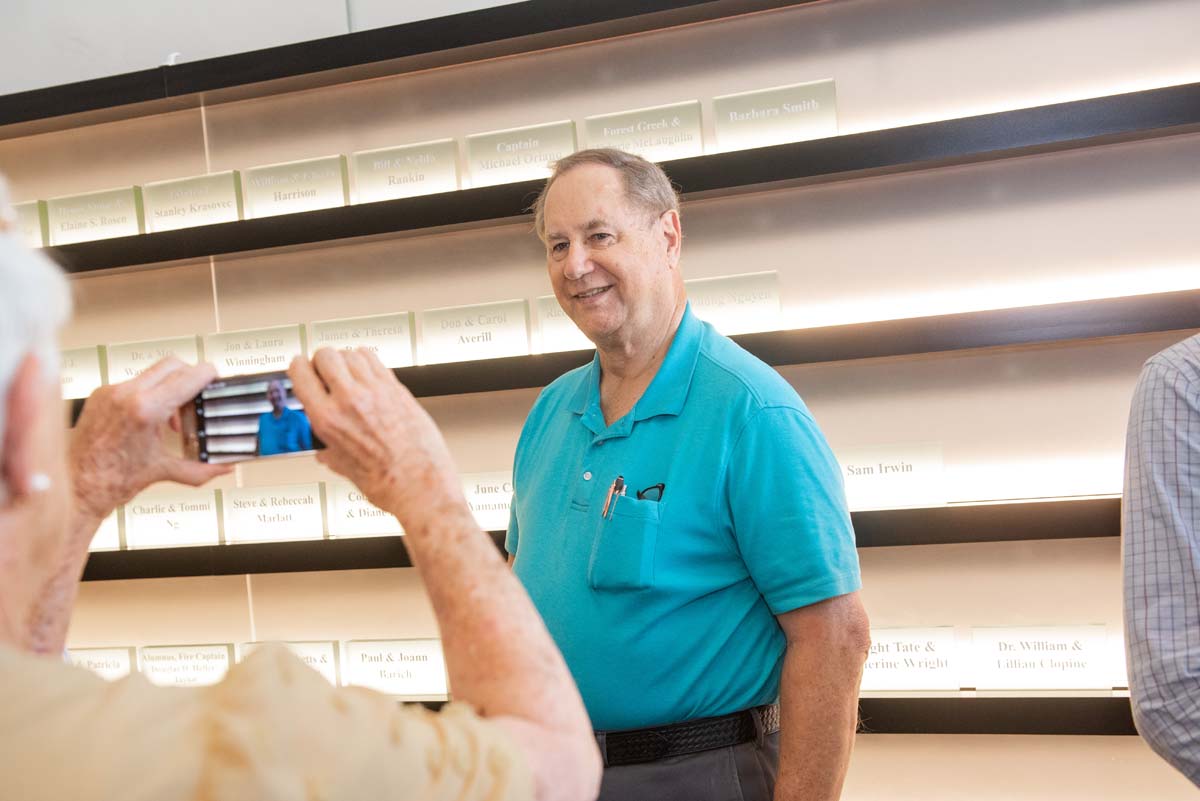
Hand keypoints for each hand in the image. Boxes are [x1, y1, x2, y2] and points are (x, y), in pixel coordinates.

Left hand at [69, 357, 231, 521]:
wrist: (75, 488)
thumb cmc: (109, 481)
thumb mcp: (163, 471)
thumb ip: (200, 469)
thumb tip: (223, 467)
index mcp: (144, 410)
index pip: (187, 376)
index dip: (208, 375)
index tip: (216, 379)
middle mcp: (125, 395)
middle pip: (172, 364)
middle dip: (190, 377)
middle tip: (198, 397)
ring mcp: (110, 392)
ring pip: (152, 373)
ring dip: (169, 386)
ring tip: (171, 417)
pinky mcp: (100, 395)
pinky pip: (133, 383)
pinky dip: (148, 395)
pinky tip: (149, 419)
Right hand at [288, 348, 464, 526]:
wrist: (421, 486)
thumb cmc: (387, 483)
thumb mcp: (342, 467)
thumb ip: (328, 450)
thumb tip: (321, 446)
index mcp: (328, 419)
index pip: (301, 373)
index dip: (299, 368)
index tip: (302, 370)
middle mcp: (350, 400)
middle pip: (326, 355)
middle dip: (321, 361)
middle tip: (324, 372)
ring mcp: (376, 391)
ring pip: (352, 353)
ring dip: (346, 360)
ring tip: (348, 375)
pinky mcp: (397, 389)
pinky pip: (376, 361)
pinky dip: (368, 363)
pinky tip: (369, 377)